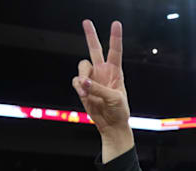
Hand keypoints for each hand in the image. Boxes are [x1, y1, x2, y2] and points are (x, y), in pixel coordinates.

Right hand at [72, 20, 129, 136]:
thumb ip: (99, 88)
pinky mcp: (83, 87)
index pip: (115, 51)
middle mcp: (103, 72)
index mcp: (116, 72)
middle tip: (86, 21)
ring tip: (87, 91)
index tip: (116, 24)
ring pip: (82, 66)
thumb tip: (83, 81)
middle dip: (90, 35)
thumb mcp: (114, 99)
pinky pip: (76, 81)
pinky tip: (85, 95)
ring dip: (82, 76)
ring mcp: (92, 79)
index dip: (115, 37)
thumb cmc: (119, 111)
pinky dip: (78, 87)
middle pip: (95, 49)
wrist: (111, 124)